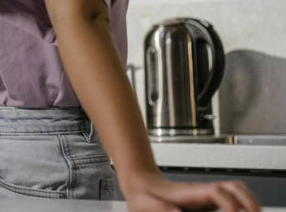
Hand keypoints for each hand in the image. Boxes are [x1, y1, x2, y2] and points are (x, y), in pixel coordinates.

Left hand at [122, 169, 261, 211]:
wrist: (141, 185)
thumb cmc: (143, 196)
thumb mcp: (144, 203)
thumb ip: (159, 208)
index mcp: (190, 192)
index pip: (217, 192)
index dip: (229, 204)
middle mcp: (204, 191)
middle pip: (235, 188)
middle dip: (249, 202)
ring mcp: (208, 195)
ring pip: (238, 190)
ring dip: (251, 202)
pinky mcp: (209, 201)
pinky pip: (234, 198)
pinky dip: (245, 204)